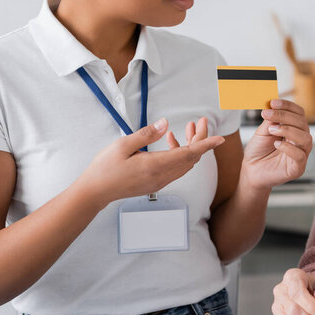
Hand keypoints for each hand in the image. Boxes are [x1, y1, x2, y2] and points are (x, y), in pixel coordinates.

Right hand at [78, 117, 223, 206]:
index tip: (220, 138)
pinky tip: (170, 141)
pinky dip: (181, 154)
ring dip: (191, 146)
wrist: (95, 192)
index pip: (189, 154)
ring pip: (185, 164)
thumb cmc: (105, 168)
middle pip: (191, 158)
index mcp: (155, 166)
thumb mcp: (123, 145)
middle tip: (201, 122)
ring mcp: (159, 182)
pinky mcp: (155, 183)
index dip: (206, 145)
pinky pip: (176, 169)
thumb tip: (165, 123)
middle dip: (200, 139)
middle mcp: (162, 176)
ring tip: (188, 128)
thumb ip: (146, 134)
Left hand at [242, 100, 312, 189]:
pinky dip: (288, 148)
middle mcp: (300, 140)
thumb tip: (275, 106)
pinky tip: (276, 144)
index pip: (299, 113)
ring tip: (272, 130)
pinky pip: (300, 156)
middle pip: (302, 123)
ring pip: (306, 138)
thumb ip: (271, 120)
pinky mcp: (298, 168)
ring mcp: (301, 154)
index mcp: (294, 129)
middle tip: (268, 114)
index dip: (288, 106)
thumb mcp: (262, 131)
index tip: (273, 102)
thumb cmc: (258, 151)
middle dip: (285, 116)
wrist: (251, 171)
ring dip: (288, 130)